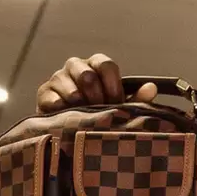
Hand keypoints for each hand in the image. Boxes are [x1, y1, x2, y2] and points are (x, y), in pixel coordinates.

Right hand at [35, 53, 157, 113]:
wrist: (70, 130)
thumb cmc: (100, 115)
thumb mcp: (120, 108)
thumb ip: (136, 100)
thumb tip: (152, 88)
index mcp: (96, 66)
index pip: (105, 64)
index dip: (112, 84)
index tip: (116, 101)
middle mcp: (76, 67)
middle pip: (87, 75)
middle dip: (96, 97)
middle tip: (99, 112)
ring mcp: (58, 78)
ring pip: (70, 87)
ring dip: (80, 105)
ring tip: (85, 117)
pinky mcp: (44, 93)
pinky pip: (52, 99)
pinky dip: (62, 111)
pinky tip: (68, 119)